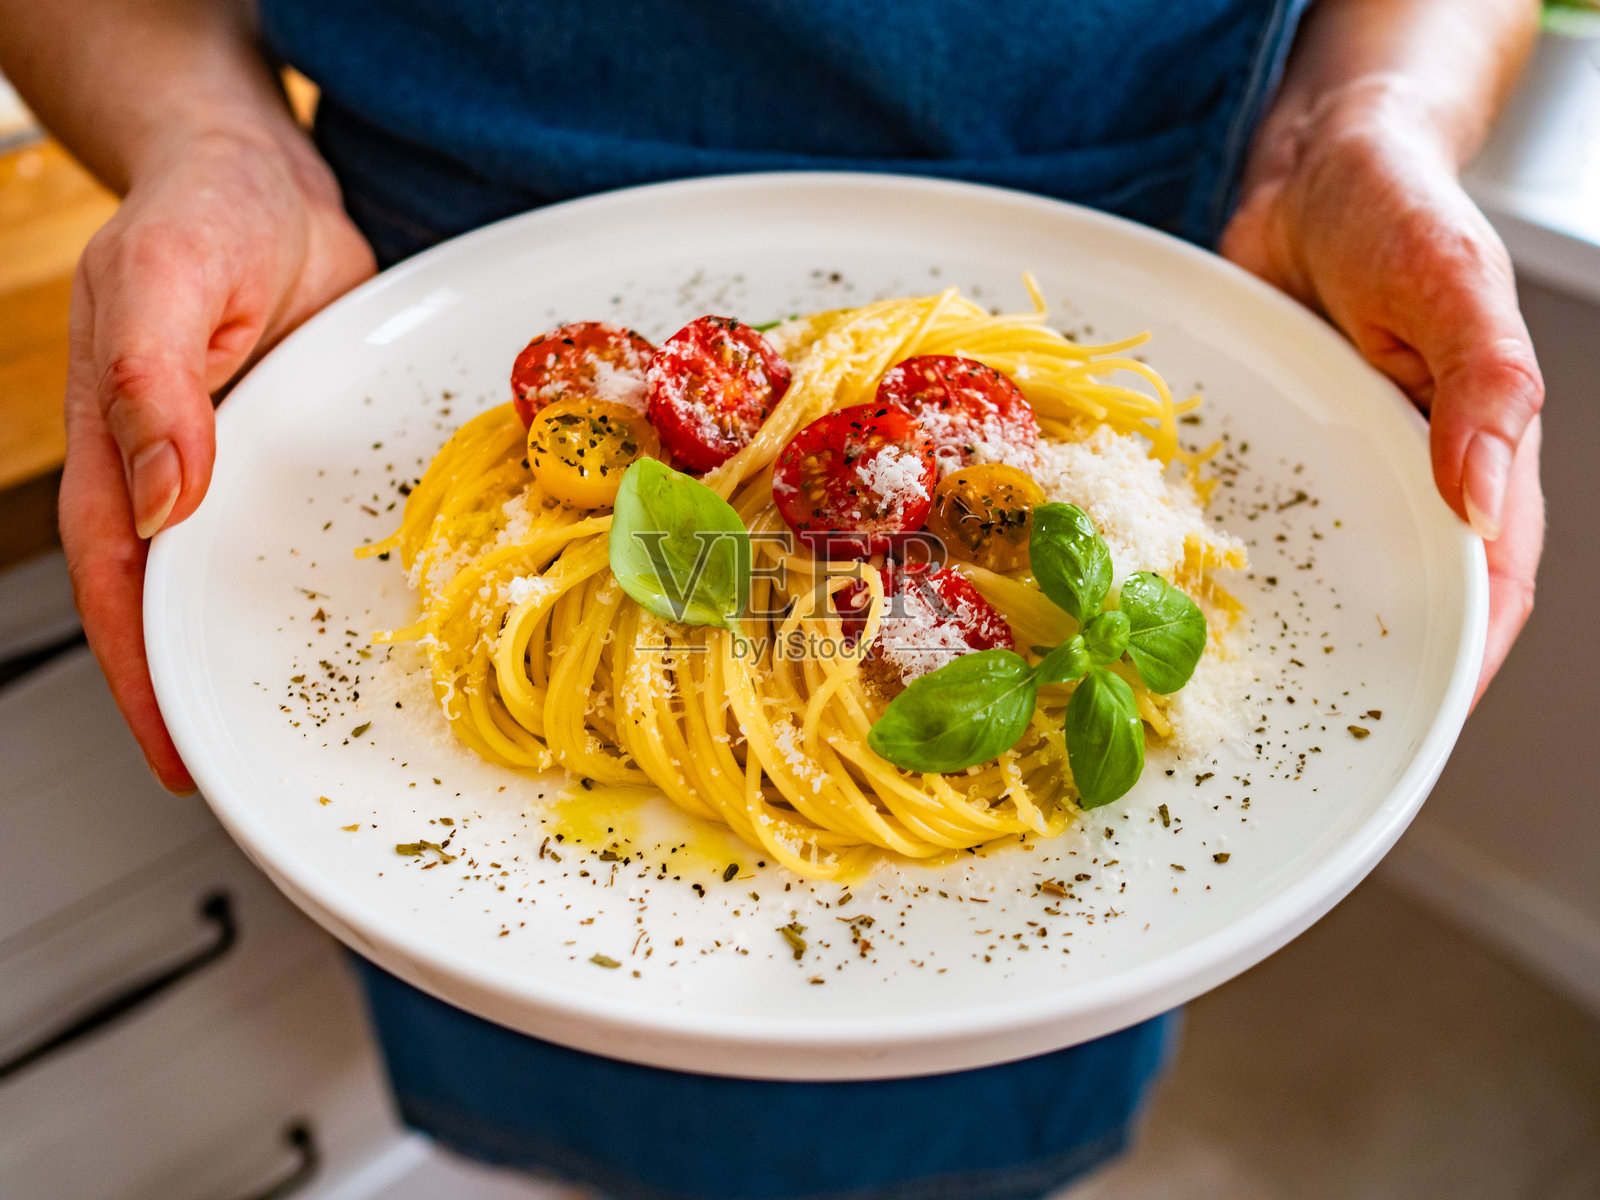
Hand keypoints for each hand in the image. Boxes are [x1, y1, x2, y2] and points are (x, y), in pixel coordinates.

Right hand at [61, 130, 375, 789]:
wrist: (265, 178)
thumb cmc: (202, 212)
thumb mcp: (167, 279)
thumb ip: (151, 383)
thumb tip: (161, 499)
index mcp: (120, 449)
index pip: (118, 588)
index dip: (141, 678)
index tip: (176, 755)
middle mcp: (176, 474)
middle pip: (177, 608)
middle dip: (203, 694)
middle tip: (253, 777)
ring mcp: (239, 471)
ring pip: (241, 582)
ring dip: (266, 653)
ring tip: (316, 731)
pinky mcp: (296, 456)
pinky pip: (303, 533)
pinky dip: (323, 585)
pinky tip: (364, 624)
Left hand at [1222, 76, 1543, 702]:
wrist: (1311, 168)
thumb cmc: (1400, 209)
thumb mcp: (1454, 283)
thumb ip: (1485, 381)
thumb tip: (1484, 502)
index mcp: (1472, 455)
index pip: (1491, 585)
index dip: (1465, 661)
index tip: (1421, 728)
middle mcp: (1400, 478)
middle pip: (1396, 600)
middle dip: (1357, 672)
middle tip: (1291, 740)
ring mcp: (1326, 471)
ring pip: (1309, 576)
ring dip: (1273, 630)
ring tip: (1213, 690)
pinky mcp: (1261, 452)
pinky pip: (1237, 522)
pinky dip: (1207, 563)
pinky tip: (1158, 598)